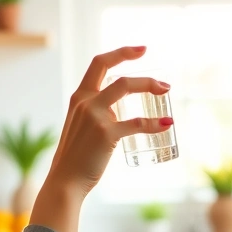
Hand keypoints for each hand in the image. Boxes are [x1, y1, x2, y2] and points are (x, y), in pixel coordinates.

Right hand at [46, 45, 172, 196]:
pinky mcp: (106, 133)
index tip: (140, 50)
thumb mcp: (80, 126)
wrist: (65, 181)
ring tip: (165, 93)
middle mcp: (85, 102)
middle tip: (162, 80)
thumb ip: (95, 114)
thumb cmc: (75, 157)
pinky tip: (166, 124)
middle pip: (116, 73)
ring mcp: (95, 116)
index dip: (121, 53)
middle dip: (140, 68)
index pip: (98, 64)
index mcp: (79, 98)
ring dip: (149, 86)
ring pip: (126, 87)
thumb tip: (117, 114)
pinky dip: (154, 123)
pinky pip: (136, 124)